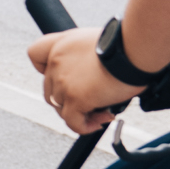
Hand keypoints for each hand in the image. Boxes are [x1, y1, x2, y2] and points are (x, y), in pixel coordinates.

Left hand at [29, 27, 144, 132]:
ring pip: (61, 107)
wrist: (134, 47)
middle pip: (51, 89)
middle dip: (70, 99)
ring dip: (81, 114)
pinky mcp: (75, 97)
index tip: (66, 77)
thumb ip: (84, 56)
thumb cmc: (124, 43)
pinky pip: (72, 122)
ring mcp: (63, 80)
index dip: (46, 70)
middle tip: (93, 102)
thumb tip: (94, 75)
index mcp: (60, 44)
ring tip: (103, 111)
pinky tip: (101, 120)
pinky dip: (84, 127)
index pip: (35, 56)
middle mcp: (56, 61)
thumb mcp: (96, 41)